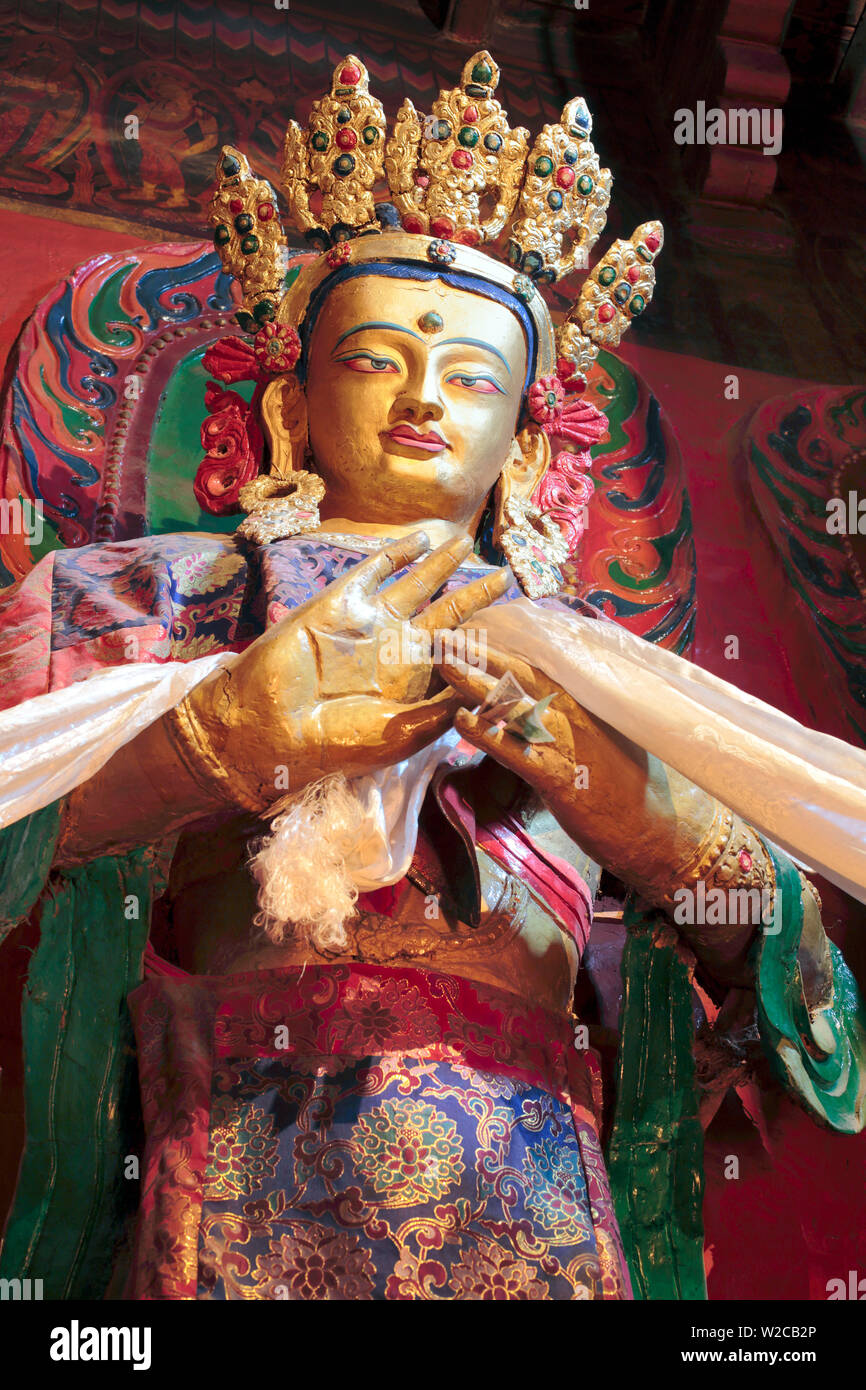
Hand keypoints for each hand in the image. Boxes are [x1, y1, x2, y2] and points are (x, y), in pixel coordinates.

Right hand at [176, 531, 508, 809]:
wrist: (273, 724)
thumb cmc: (336, 741)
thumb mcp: (402, 734)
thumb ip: (444, 709)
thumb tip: (488, 689)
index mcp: (414, 681)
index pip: (461, 653)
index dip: (488, 640)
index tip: (518, 627)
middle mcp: (397, 647)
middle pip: (447, 612)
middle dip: (476, 594)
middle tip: (505, 576)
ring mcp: (371, 621)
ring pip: (416, 584)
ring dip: (442, 563)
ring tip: (466, 542)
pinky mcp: (344, 601)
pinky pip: (376, 570)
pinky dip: (398, 553)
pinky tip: (421, 539)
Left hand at [438, 643, 715, 900]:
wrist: (652, 830)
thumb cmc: (631, 784)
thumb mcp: (612, 734)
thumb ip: (584, 711)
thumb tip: (561, 695)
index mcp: (588, 700)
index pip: (542, 663)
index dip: (505, 646)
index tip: (475, 628)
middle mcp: (576, 712)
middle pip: (521, 673)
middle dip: (481, 652)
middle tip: (445, 634)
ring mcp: (567, 741)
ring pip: (513, 704)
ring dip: (474, 683)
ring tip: (443, 664)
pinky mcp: (558, 775)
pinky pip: (515, 750)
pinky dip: (487, 734)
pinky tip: (461, 720)